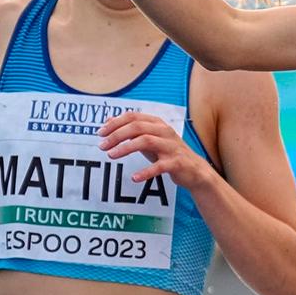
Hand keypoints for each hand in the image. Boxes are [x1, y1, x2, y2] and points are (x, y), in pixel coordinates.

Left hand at [98, 111, 213, 189]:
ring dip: (126, 148)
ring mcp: (171, 146)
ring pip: (146, 141)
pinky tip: (134, 177)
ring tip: (111, 156)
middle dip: (117, 135)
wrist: (195, 170)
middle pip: (137, 127)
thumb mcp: (149, 139)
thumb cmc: (168, 153)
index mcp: (157, 123)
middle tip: (102, 145)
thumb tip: (108, 120)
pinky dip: (145, 172)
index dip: (115, 123)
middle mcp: (165, 131)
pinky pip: (159, 166)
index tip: (100, 133)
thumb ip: (131, 130)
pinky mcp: (176, 162)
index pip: (133, 117)